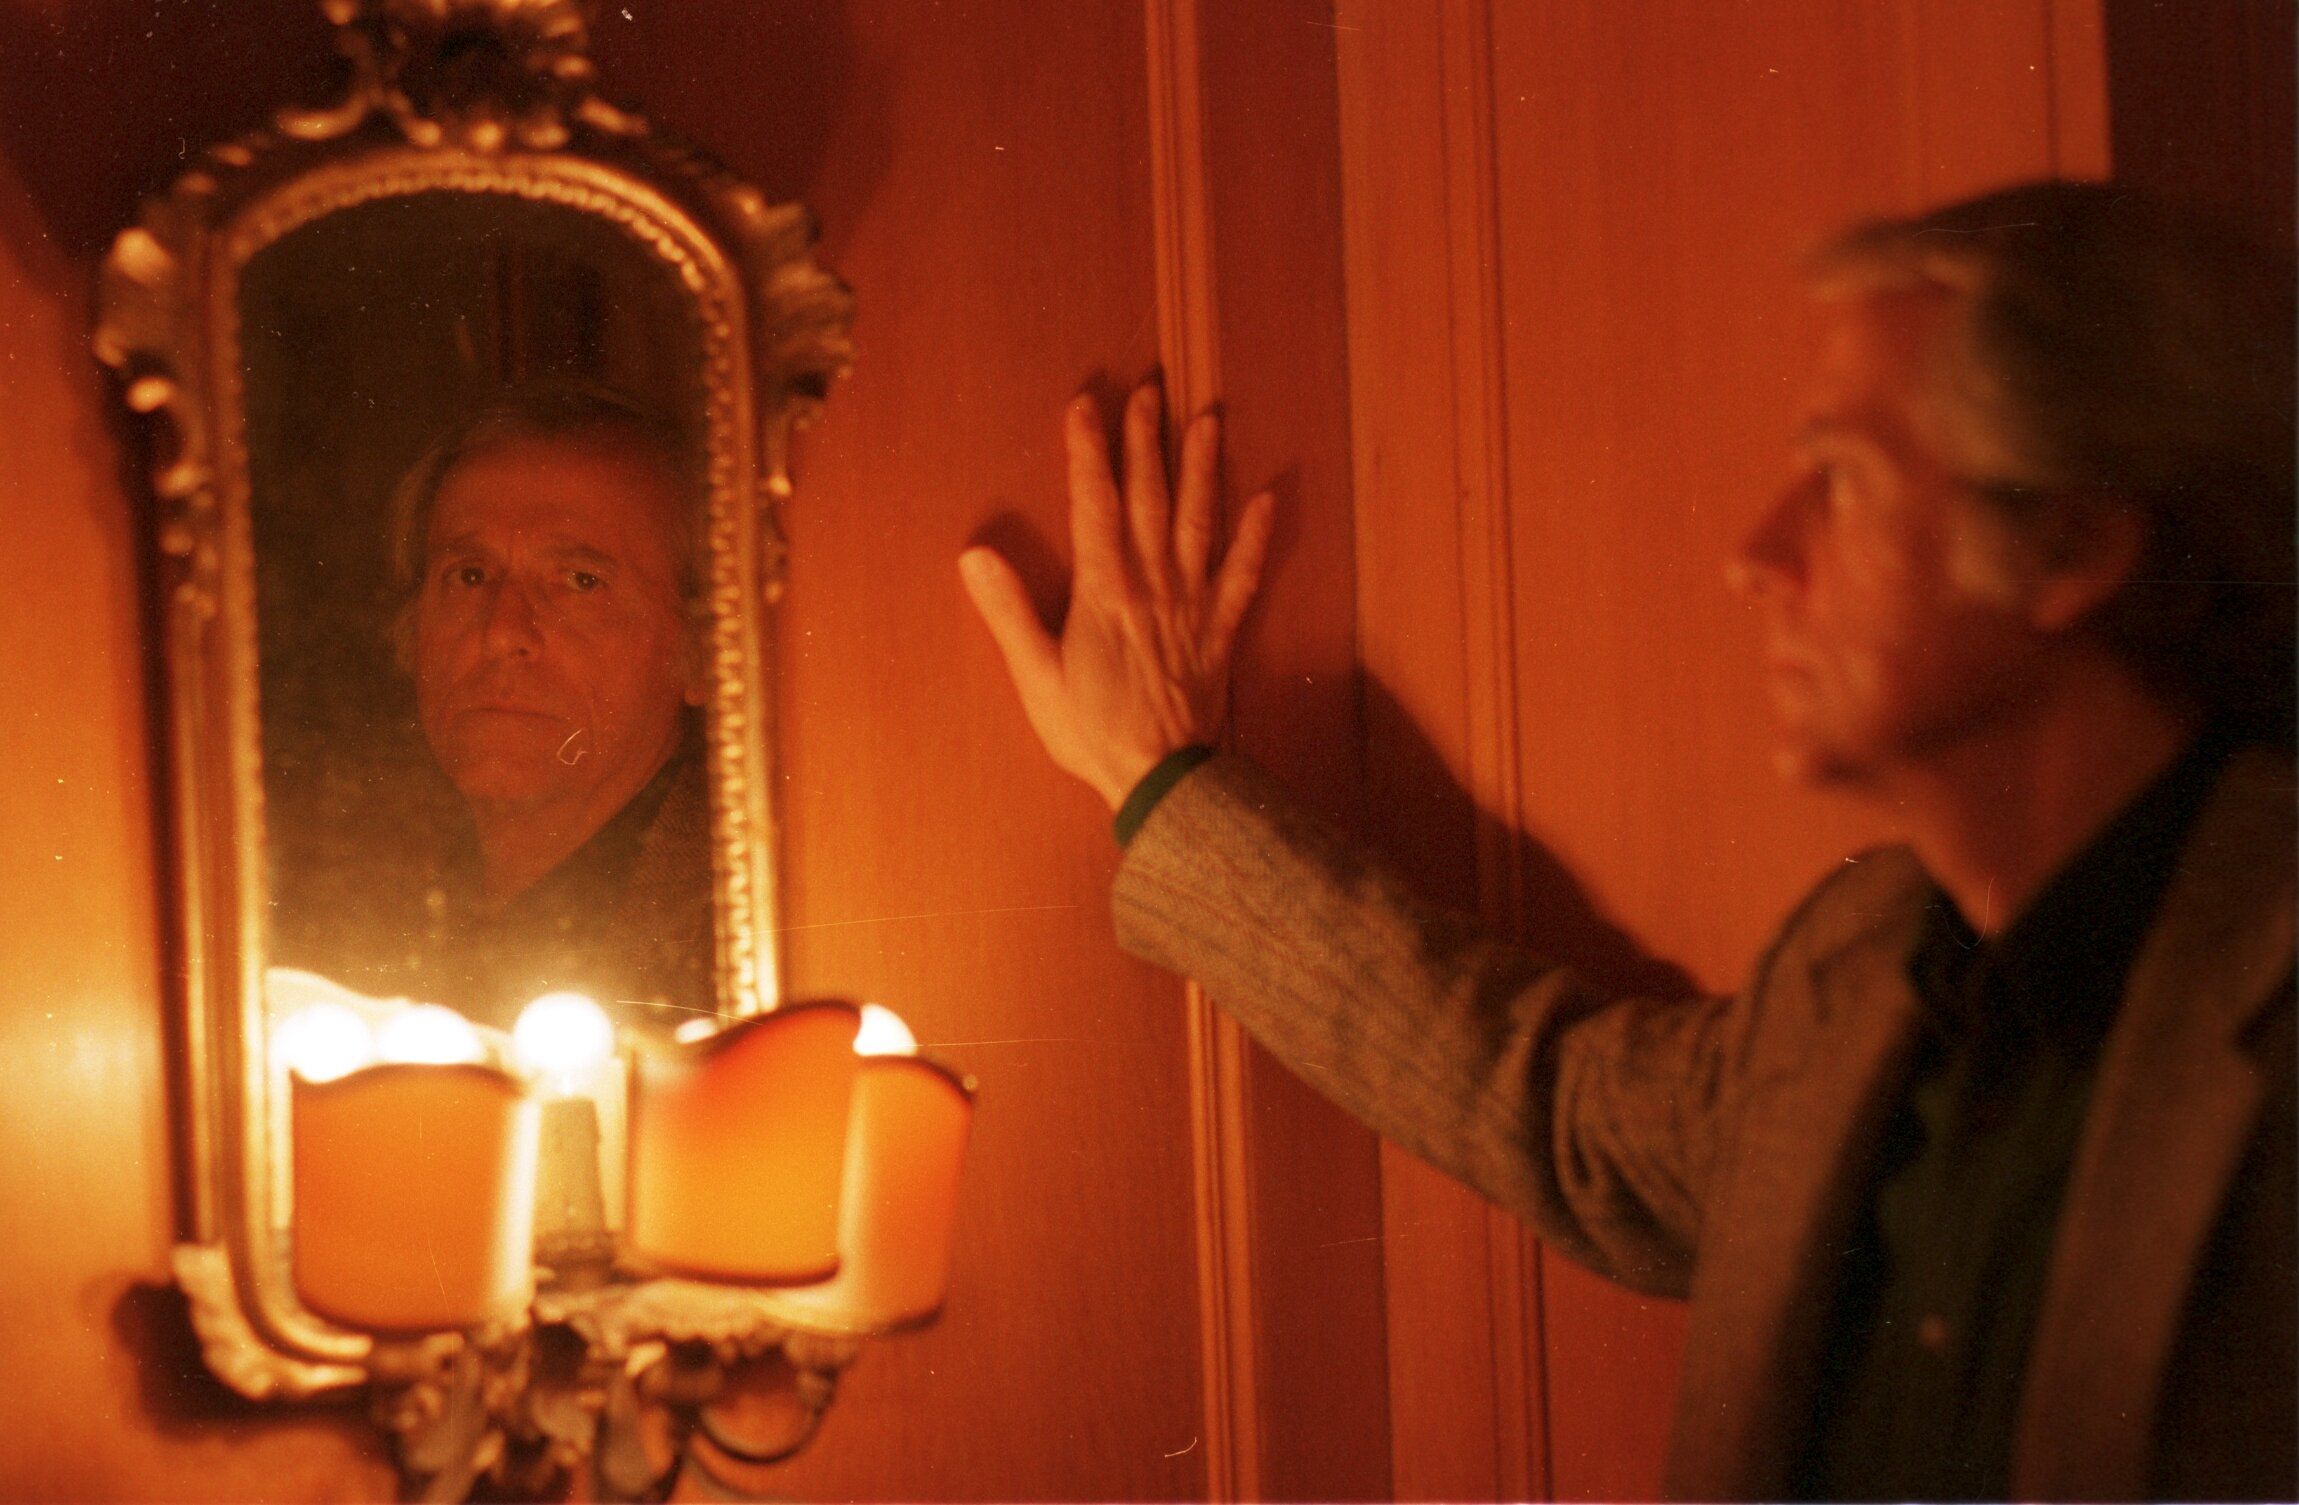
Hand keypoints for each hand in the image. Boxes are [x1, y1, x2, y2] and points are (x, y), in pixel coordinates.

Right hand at [960, 381, 1274, 809]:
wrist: (1162, 777)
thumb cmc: (1092, 732)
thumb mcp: (1036, 676)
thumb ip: (1009, 613)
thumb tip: (975, 556)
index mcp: (1104, 590)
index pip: (1093, 503)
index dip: (1087, 450)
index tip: (1084, 403)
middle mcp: (1152, 583)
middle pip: (1149, 497)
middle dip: (1146, 440)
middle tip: (1150, 389)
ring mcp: (1192, 603)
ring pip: (1198, 521)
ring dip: (1203, 469)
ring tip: (1209, 421)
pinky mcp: (1221, 630)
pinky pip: (1244, 575)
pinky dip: (1257, 537)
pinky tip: (1269, 500)